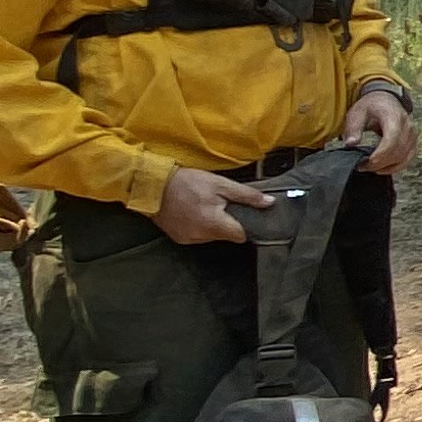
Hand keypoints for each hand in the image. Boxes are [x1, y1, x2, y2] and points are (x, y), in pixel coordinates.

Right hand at [156, 165, 271, 246]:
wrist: (151, 185)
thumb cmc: (187, 182)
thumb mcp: (220, 184)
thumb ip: (246, 196)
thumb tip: (270, 203)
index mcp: (214, 224)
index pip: (241, 235)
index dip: (245, 224)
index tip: (243, 214)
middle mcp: (201, 237)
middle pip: (226, 235)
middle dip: (227, 222)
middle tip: (220, 204)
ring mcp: (188, 239)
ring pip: (211, 236)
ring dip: (212, 225)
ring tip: (203, 206)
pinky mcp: (177, 238)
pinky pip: (196, 236)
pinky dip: (198, 227)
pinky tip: (192, 212)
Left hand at [344, 85, 417, 178]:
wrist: (385, 100)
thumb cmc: (372, 106)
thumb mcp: (357, 112)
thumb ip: (354, 128)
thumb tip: (351, 143)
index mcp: (394, 117)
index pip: (392, 140)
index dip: (380, 155)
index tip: (366, 163)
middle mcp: (407, 126)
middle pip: (398, 152)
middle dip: (380, 164)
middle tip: (363, 167)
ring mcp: (412, 135)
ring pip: (403, 158)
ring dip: (387, 167)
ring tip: (370, 167)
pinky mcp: (413, 143)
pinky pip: (406, 159)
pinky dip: (395, 167)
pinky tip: (382, 168)